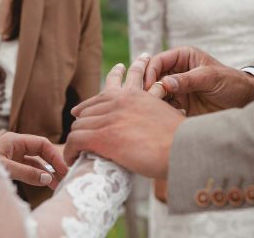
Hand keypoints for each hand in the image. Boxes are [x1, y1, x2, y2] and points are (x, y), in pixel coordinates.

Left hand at [0, 132, 67, 189]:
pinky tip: (43, 183)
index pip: (42, 144)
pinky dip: (36, 176)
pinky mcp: (9, 165)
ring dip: (46, 172)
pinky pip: (27, 169)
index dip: (55, 155)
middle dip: (53, 164)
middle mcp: (15, 146)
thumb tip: (48, 178)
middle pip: (41, 153)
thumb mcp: (5, 168)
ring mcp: (12, 156)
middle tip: (64, 177)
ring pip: (35, 162)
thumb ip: (27, 173)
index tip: (63, 168)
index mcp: (15, 140)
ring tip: (56, 184)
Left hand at [64, 54, 185, 178]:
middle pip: (87, 110)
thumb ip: (148, 112)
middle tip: (76, 135)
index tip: (79, 111)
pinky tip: (71, 159)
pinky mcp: (103, 136)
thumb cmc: (178, 139)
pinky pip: (75, 140)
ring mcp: (110, 117)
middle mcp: (119, 101)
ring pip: (79, 125)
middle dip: (81, 123)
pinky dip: (70, 150)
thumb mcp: (162, 114)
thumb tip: (145, 125)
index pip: (103, 94)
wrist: (183, 148)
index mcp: (134, 94)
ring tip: (74, 151)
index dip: (88, 105)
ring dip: (75, 140)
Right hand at [144, 47, 253, 115]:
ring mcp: (177, 88)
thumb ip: (188, 80)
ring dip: (153, 101)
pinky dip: (161, 112)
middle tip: (146, 100)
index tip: (148, 86)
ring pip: (156, 93)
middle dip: (148, 88)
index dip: (150, 72)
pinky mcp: (179, 104)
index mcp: (183, 57)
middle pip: (152, 77)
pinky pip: (164, 106)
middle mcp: (176, 71)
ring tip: (153, 110)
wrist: (244, 101)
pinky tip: (164, 117)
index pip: (158, 61)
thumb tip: (165, 83)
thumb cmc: (231, 83)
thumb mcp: (210, 78)